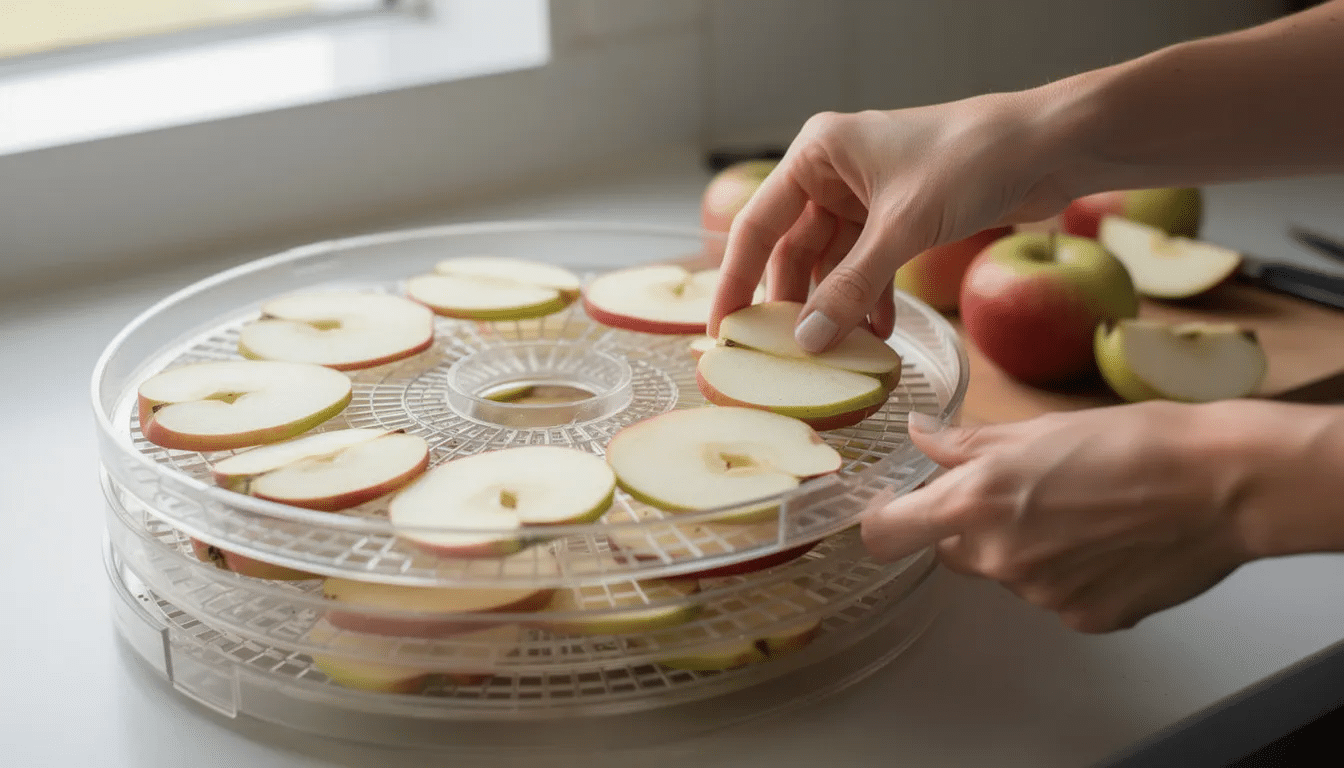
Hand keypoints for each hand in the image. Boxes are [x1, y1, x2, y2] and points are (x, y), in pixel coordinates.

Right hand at [708, 95, 1075, 350]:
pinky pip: (868, 267)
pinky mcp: (900, 217)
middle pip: (792, 249)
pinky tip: (878, 333)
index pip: (757, 225)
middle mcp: (834, 172)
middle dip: (791, 302)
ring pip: (832, 264)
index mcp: (817, 153)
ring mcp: (867, 196)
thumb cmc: (971, 160)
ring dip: (836, 306)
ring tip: (834, 351)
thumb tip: (806, 341)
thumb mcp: (902, 229)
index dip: (735, 280)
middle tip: (780, 354)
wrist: (1050, 146)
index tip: (721, 330)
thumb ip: (850, 287)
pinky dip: (870, 299)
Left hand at [861, 401, 1339, 632]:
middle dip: (972, 526)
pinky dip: (1070, 573)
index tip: (896, 509)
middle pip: (952, 551)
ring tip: (1083, 512)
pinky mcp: (1083, 618)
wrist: (1220, 484)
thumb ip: (967, 444)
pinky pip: (1054, 595)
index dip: (884, 521)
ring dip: (1027, 548)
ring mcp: (1040, 595)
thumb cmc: (1134, 443)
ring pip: (1008, 572)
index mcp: (976, 502)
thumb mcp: (1037, 429)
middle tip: (1023, 493)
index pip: (885, 534)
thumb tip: (920, 434)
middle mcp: (999, 557)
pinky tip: (1108, 542)